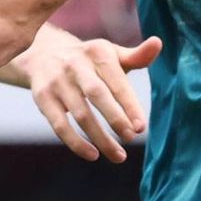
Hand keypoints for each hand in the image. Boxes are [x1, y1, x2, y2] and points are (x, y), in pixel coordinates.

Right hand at [23, 26, 162, 161]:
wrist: (42, 54)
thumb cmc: (89, 61)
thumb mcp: (111, 54)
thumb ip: (136, 56)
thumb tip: (158, 43)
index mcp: (97, 52)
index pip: (116, 81)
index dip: (129, 104)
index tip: (140, 127)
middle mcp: (75, 65)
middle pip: (97, 94)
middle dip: (115, 119)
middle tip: (131, 139)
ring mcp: (57, 82)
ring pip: (80, 114)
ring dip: (100, 138)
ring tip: (119, 156)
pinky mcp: (42, 98)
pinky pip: (59, 125)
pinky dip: (76, 143)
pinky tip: (93, 155)